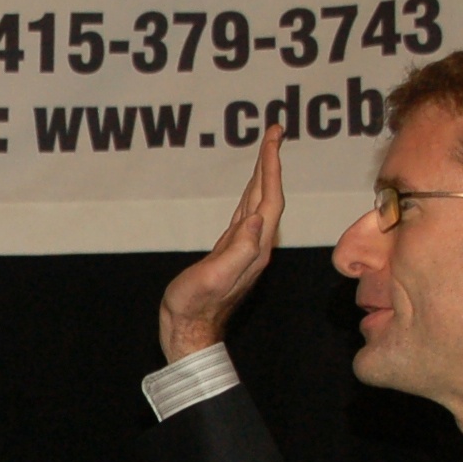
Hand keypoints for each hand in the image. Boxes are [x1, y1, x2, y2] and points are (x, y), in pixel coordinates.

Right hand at [159, 125, 285, 362]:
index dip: (272, 166)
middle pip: (268, 195)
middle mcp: (255, 245)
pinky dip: (249, 194)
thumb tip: (257, 218)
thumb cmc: (195, 305)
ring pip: (258, 202)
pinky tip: (249, 190)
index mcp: (254, 247)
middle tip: (274, 132)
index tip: (274, 138)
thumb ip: (238, 249)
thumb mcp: (215, 276)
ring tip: (265, 151)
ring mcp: (243, 249)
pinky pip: (245, 214)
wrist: (188, 329)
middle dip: (271, 162)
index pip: (269, 198)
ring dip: (263, 175)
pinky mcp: (229, 252)